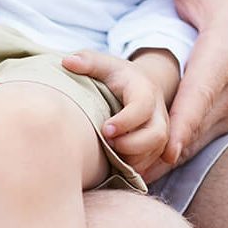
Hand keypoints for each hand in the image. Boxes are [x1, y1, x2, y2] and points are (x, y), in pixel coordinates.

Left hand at [62, 49, 173, 178]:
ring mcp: (161, 128)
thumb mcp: (103, 64)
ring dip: (135, 159)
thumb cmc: (115, 75)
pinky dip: (138, 167)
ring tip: (112, 156)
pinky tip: (119, 165)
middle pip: (156, 134)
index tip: (104, 129)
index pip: (142, 106)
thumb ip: (87, 61)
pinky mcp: (158, 143)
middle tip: (108, 144)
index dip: (126, 121)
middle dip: (133, 145)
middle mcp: (157, 111)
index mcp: (143, 89)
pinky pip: (155, 162)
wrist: (137, 84)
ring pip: (156, 151)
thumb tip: (67, 62)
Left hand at [96, 0, 227, 162]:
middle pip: (196, 129)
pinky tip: (146, 171)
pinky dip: (179, 155)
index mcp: (224, 50)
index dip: (182, 123)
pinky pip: (205, 141)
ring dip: (166, 160)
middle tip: (120, 169)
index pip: (202, 94)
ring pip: (200, 142)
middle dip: (160, 150)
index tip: (162, 148)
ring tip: (126, 178)